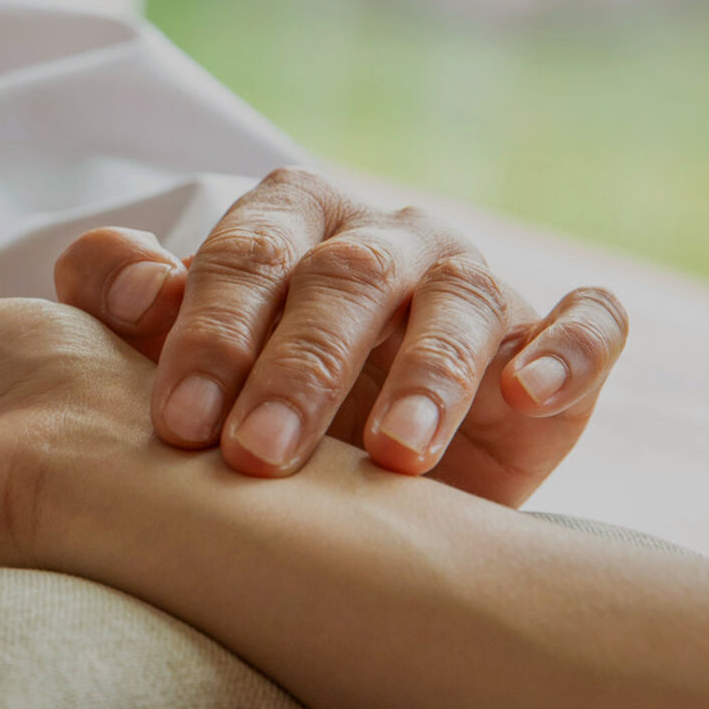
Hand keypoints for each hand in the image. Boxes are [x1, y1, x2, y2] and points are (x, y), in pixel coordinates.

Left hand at [52, 167, 625, 503]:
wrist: (366, 487)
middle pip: (344, 280)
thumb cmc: (251, 401)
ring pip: (459, 302)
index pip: (244, 257)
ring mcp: (476, 282)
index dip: (207, 337)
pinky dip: (566, 350)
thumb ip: (124, 300)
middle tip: (258, 458)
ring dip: (427, 376)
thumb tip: (130, 280)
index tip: (174, 427)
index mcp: (291, 220)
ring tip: (397, 456)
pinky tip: (529, 394)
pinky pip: (584, 324)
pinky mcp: (556, 342)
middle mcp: (387, 238)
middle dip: (300, 371)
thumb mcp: (182, 358)